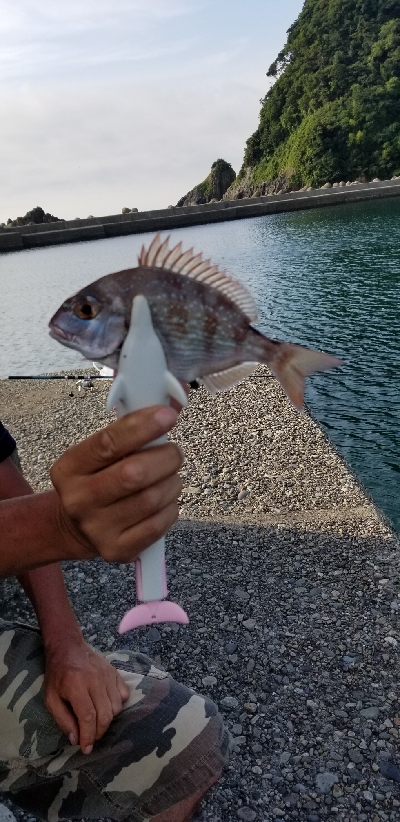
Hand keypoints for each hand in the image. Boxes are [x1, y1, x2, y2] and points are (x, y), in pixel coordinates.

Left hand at [44, 635, 128, 753]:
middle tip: (91, 738)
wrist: (68, 647)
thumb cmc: (57, 674)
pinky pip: (123, 695)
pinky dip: (117, 706)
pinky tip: (106, 707)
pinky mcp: (115, 672)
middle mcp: (94, 680)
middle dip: (99, 733)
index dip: (88, 736)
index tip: (86, 748)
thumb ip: (63, 720)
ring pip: (116, 707)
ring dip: (107, 720)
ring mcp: (107, 675)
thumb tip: (76, 739)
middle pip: (104, 715)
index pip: (88, 717)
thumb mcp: (51, 699)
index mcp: (76, 685)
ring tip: (96, 722)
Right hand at [51, 405, 182, 563]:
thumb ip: (128, 433)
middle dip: (166, 457)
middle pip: (134, 474)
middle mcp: (79, 500)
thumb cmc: (97, 479)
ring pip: (152, 499)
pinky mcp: (117, 550)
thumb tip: (168, 407)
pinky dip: (171, 508)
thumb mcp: (98, 454)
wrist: (76, 527)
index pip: (109, 443)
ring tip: (168, 477)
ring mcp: (97, 528)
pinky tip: (165, 501)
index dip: (142, 427)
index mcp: (70, 468)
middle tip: (173, 452)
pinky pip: (159, 524)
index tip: (168, 415)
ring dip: (172, 482)